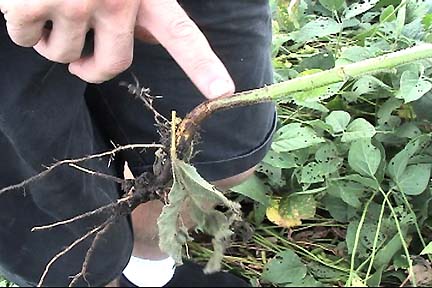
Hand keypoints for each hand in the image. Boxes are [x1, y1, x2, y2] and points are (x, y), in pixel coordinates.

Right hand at [0, 0, 234, 98]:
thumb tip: (147, 39)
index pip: (181, 35)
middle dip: (90, 70)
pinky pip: (24, 38)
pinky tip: (24, 2)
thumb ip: (140, 6)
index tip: (223, 91)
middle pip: (112, 65)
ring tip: (48, 11)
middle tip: (80, 63)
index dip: (203, 65)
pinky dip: (21, 28)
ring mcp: (74, 0)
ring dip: (52, 43)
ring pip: (62, 55)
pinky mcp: (31, 1)